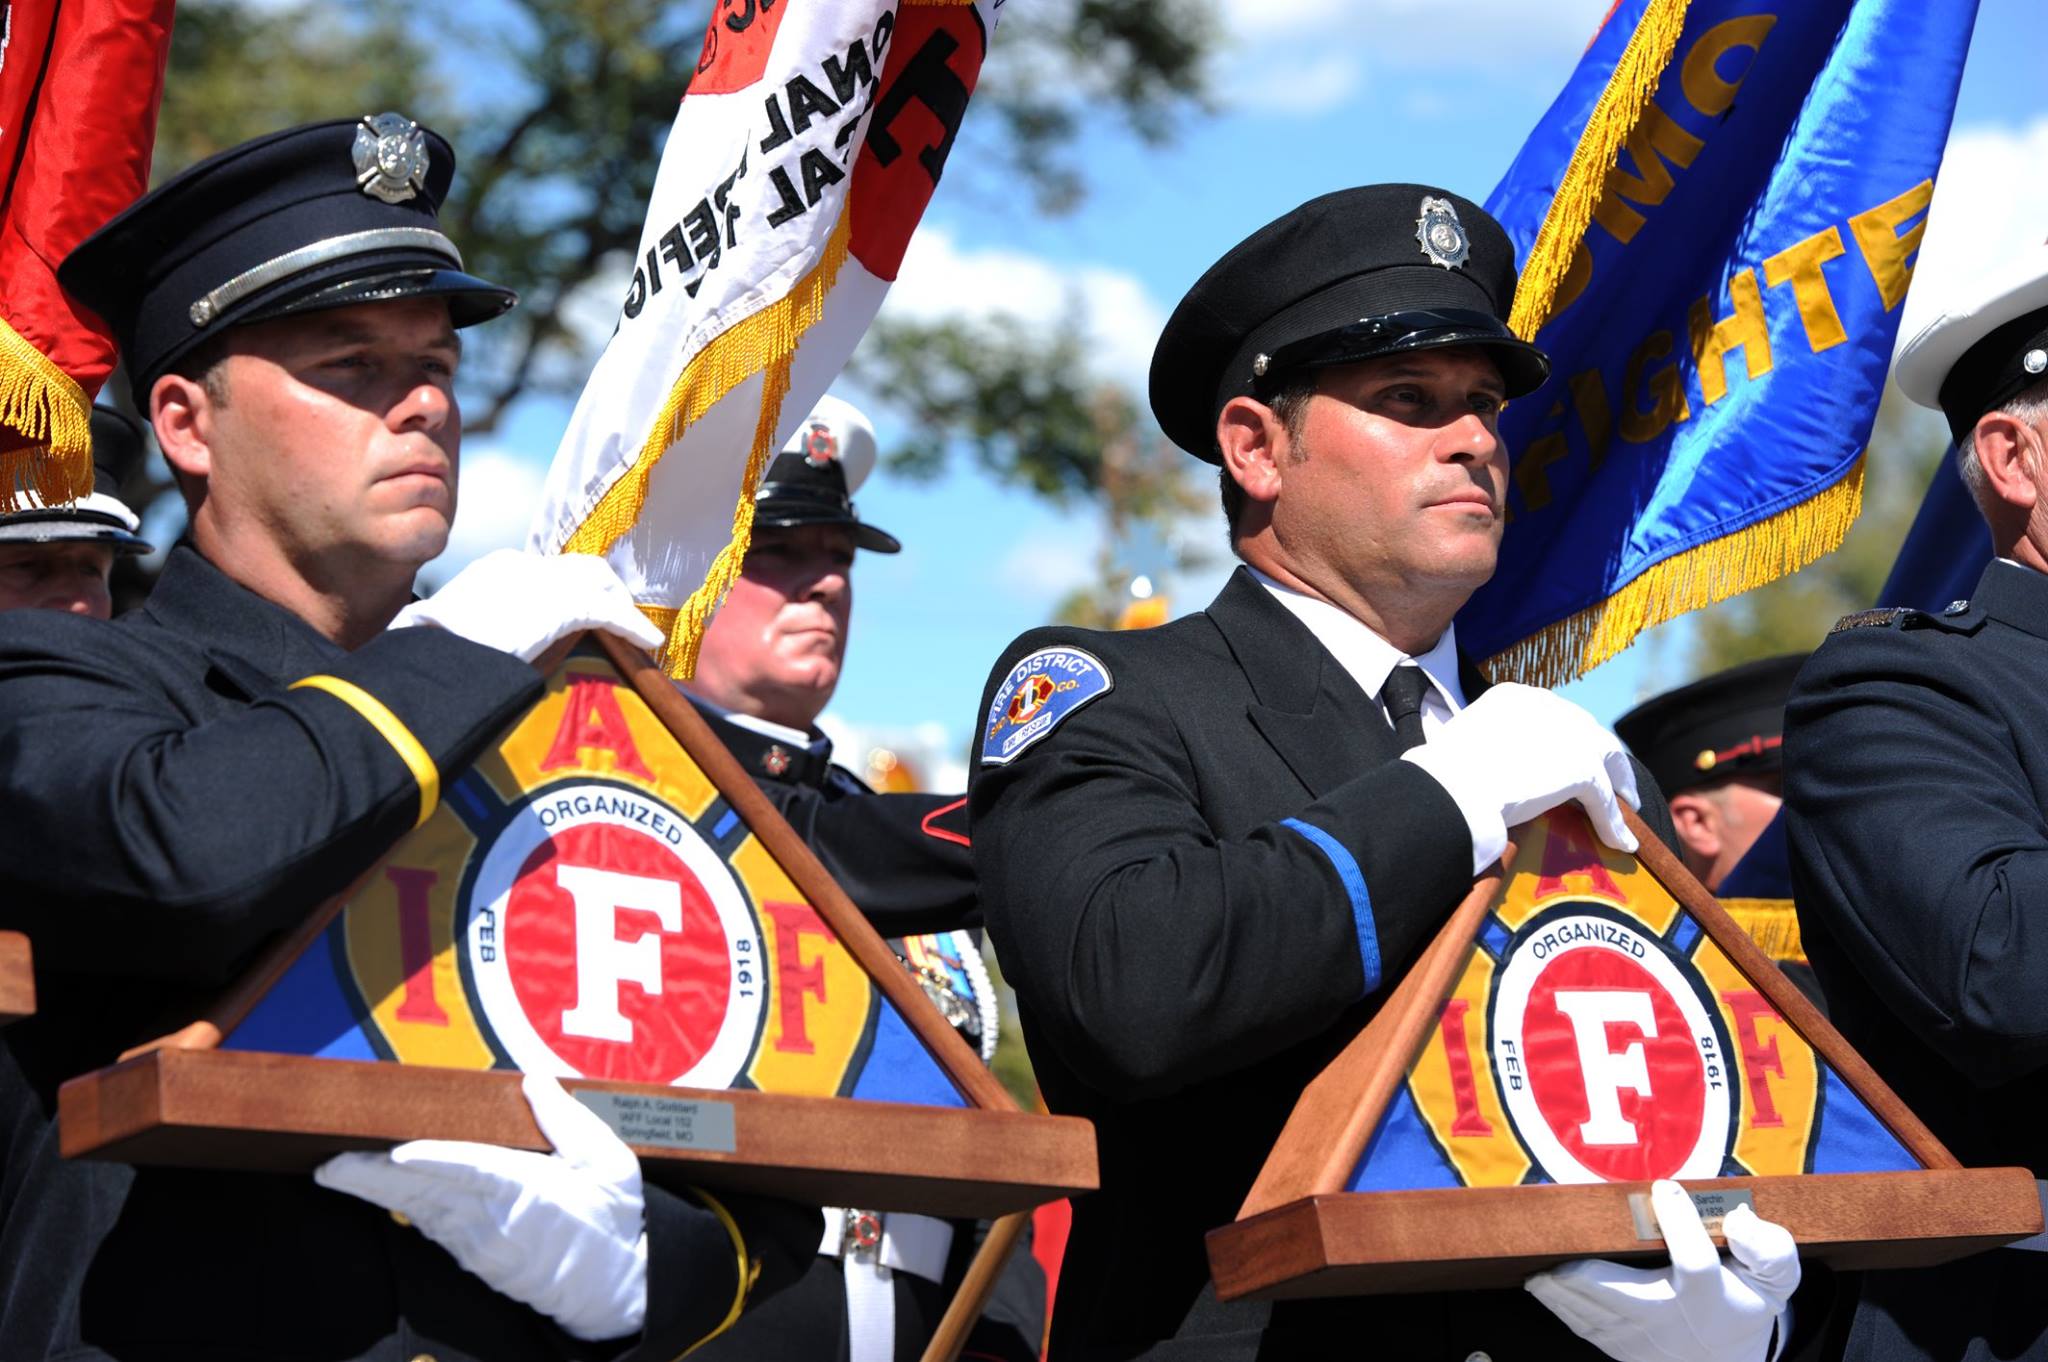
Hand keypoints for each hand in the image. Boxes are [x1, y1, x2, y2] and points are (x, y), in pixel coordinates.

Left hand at [316, 1073, 647, 1340]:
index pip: (475, 1170)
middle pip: (425, 1194)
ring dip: (375, 1190)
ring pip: (418, 1209)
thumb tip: (534, 1080)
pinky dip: (398, 1202)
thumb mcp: (610, 1164)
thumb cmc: (614, 1221)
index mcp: (531, 1193)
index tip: (398, 1151)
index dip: (434, 1160)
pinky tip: (372, 1187)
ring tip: (337, 1170)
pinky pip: (428, 1222)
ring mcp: (478, 1242)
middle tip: (331, 1165)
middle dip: (374, 1179)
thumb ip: (569, 1120)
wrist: (613, 1288)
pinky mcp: (470, 1255)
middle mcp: (495, 1221)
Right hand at [392, 548, 663, 663]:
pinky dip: (633, 624)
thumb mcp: (449, 629)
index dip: (568, 587)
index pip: (545, 569)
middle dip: (602, 587)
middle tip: (617, 613)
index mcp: (496, 569)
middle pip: (579, 566)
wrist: (435, 655)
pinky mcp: (564, 606)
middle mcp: (523, 566)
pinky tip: (650, 641)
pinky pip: (610, 611)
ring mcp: (544, 582)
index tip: (576, 607)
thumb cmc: (431, 651)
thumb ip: (470, 626)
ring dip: (620, 604)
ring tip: (636, 629)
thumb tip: (453, 637)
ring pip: (599, 582)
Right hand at [1401, 682, 1640, 873]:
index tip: (1575, 755)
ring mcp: (1569, 736)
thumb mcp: (1465, 744)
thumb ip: (1490, 746)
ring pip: (1606, 760)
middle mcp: (1547, 706)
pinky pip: (1604, 800)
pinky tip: (1619, 841)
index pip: (1556, 716)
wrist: (1452, 789)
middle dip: (1602, 756)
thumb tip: (1490, 767)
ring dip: (1619, 785)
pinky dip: (1612, 822)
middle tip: (1611, 781)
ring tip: (1627, 806)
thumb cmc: (1442, 775)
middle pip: (1589, 731)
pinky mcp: (1582, 769)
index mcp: (1515, 697)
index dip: (1570, 738)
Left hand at [1525, 1180, 1799, 1361]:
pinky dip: (1558, 1305)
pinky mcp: (1616, 1346)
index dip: (1681, 1222)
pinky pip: (1582, 1326)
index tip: (1666, 1188)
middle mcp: (1669, 1318)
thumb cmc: (1742, 1306)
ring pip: (1591, 1312)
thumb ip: (1770, 1250)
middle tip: (1556, 1239)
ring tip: (1537, 1261)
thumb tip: (1741, 1219)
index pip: (1696, 1260)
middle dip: (1585, 1272)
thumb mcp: (1774, 1281)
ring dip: (1561, 1288)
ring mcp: (1638, 1337)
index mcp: (1710, 1296)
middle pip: (1621, 1294)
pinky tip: (1540, 1283)